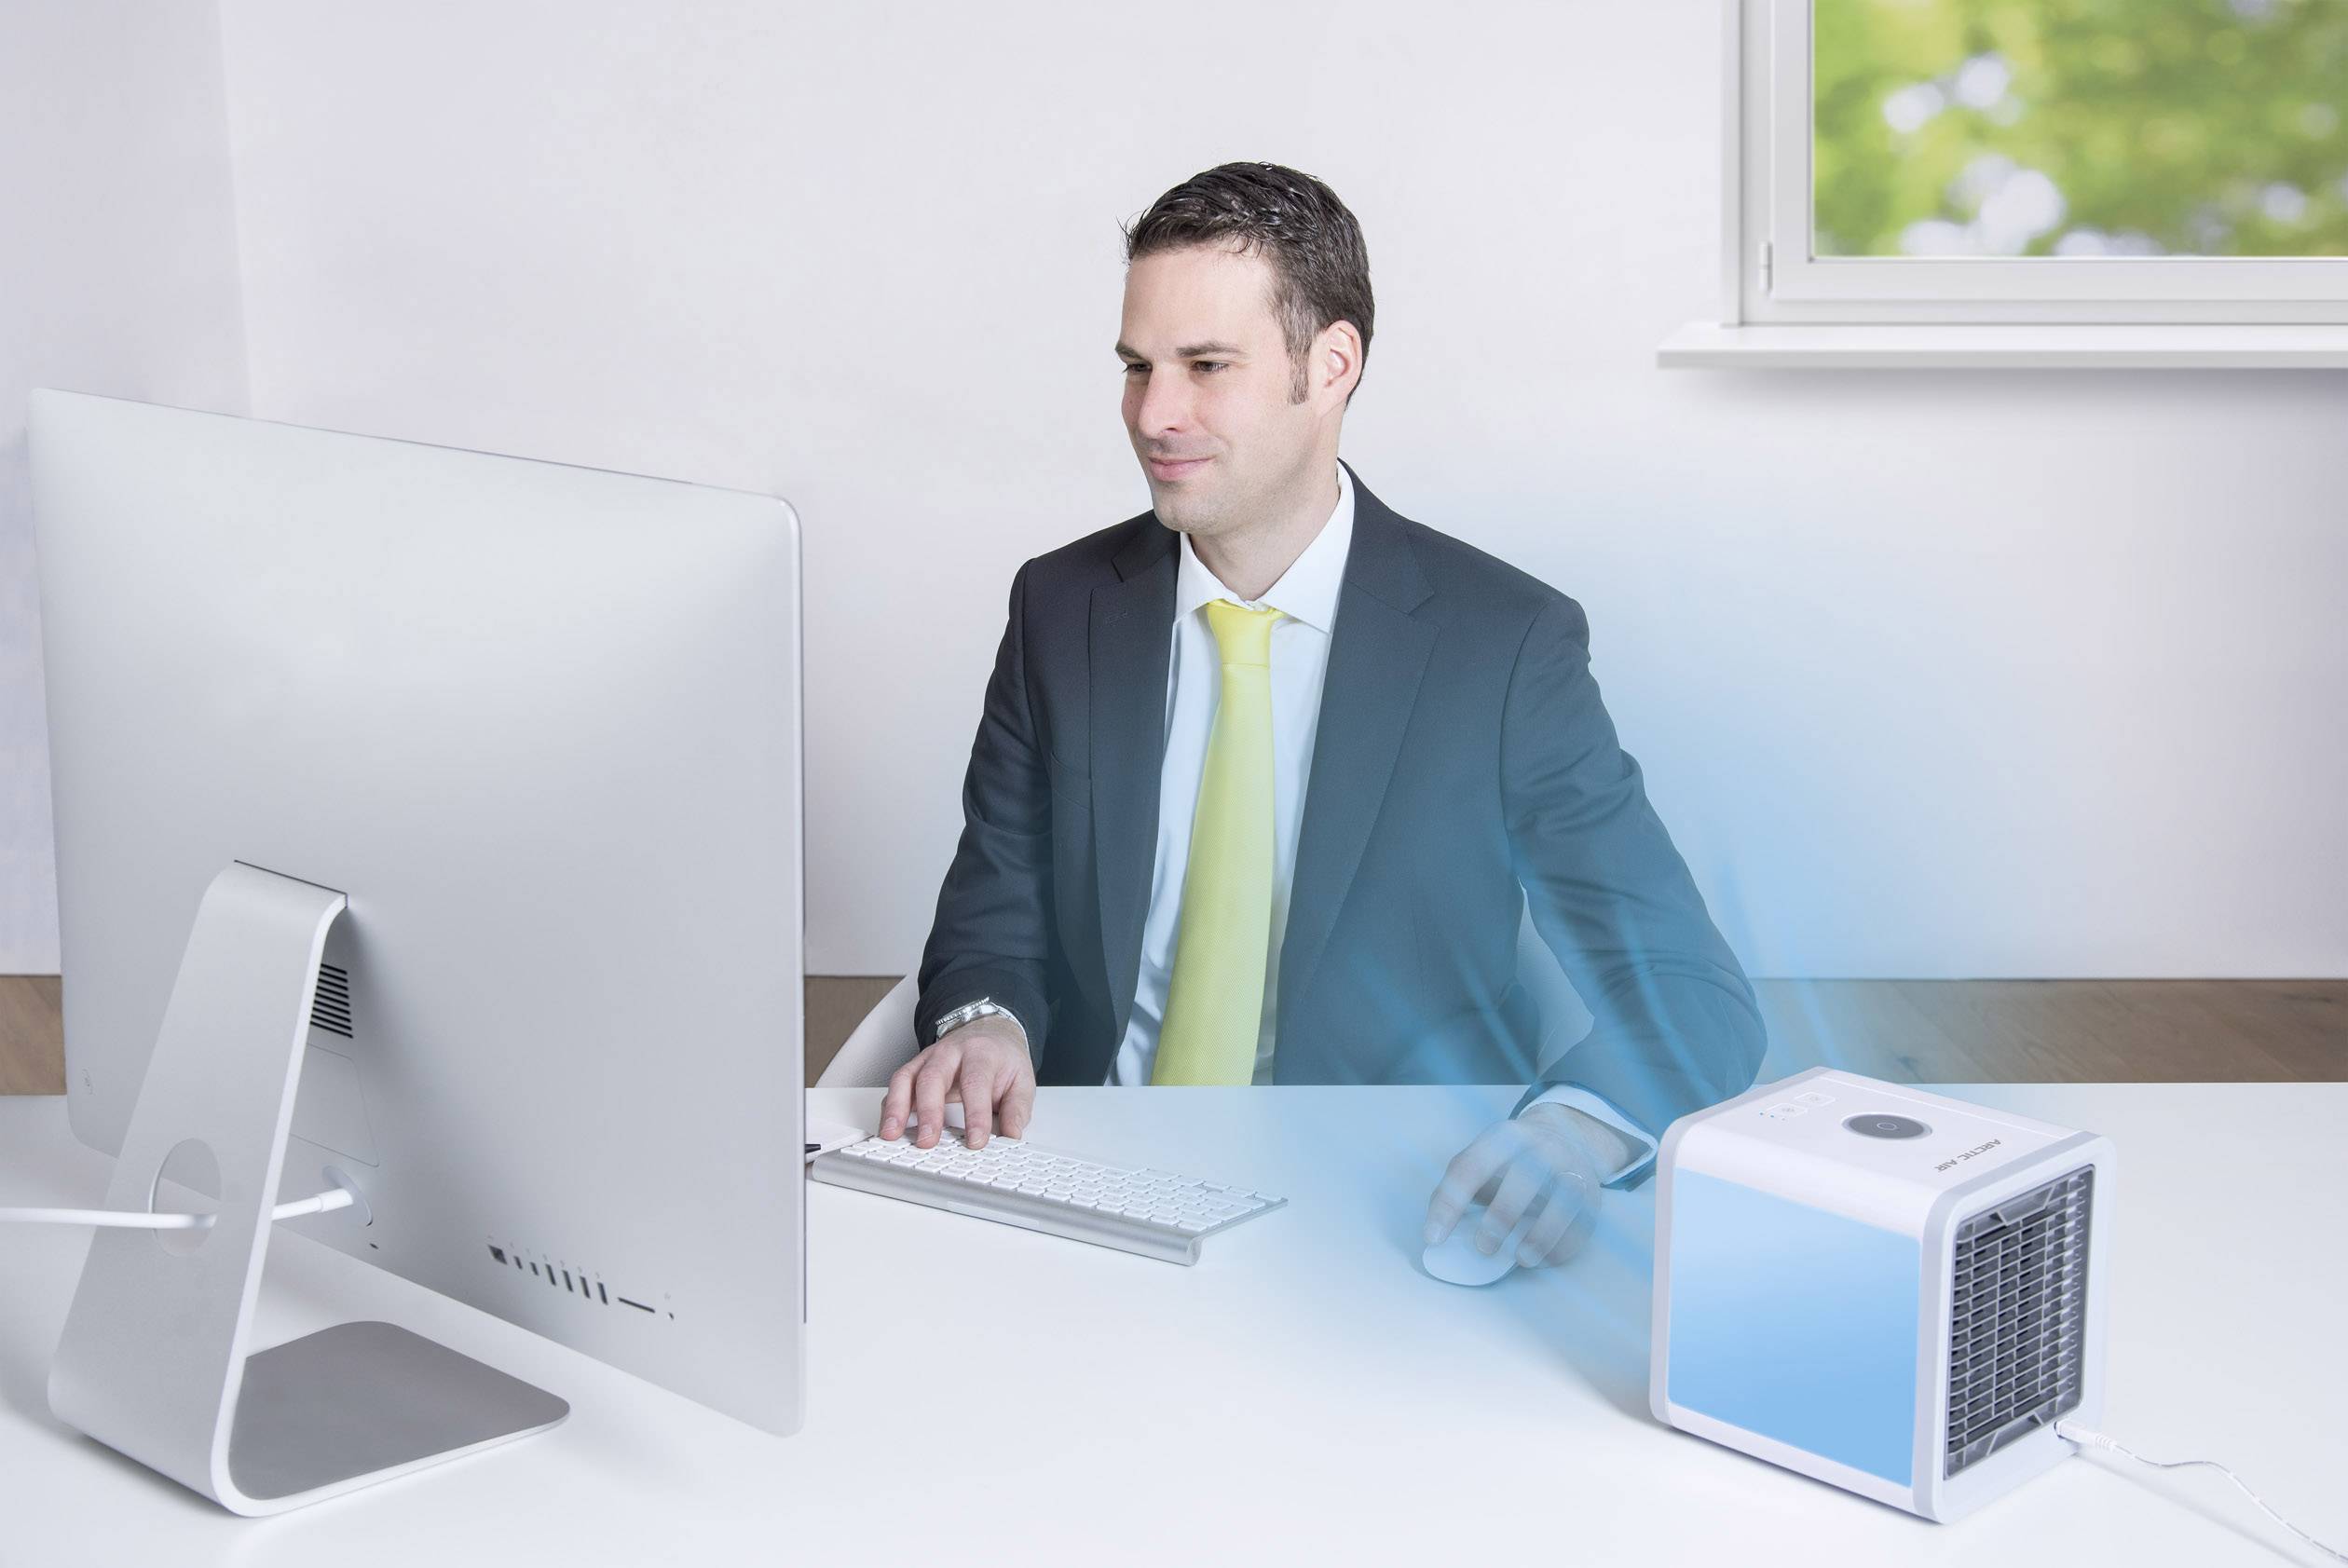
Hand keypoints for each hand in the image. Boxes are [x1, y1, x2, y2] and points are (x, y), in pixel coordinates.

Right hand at [879, 1018, 1034, 1148]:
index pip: (976, 1083)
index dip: (975, 1114)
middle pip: (933, 1077)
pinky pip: (896, 1086)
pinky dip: (889, 1107)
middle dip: (928, 1112)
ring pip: (906, 1078)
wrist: (989, 1032)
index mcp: (981, 1054)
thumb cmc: (1002, 1060)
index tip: (975, 1141)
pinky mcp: (914, 1069)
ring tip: (891, 1134)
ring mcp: (928, 1059)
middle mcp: (950, 1053)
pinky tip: (888, 1127)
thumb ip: (1017, 1109)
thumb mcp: (1022, 1080)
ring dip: (896, 1108)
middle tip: (927, 1141)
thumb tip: (1012, 1136)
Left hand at [1422, 1102, 1616, 1268]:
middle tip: (1483, 1248)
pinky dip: (1562, 1246)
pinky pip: (1580, 1224)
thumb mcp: (1483, 1158)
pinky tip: (1544, 1259)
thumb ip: (1458, 1187)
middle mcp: (1541, 1147)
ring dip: (1539, 1235)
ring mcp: (1571, 1169)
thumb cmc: (1512, 1159)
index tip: (1434, 1238)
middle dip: (1501, 1217)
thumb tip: (1436, 1230)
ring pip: (1561, 1201)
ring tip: (1521, 1259)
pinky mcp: (1591, 1194)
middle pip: (1523, 1178)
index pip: (1470, 1167)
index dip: (1449, 1204)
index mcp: (1504, 1137)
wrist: (1568, 1137)